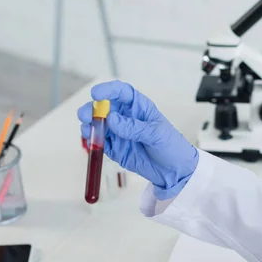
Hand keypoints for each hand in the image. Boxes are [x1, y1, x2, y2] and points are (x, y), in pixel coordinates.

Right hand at [77, 80, 198, 199]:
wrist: (175, 171)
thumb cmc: (172, 147)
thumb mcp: (156, 135)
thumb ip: (133, 127)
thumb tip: (111, 119)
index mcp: (140, 108)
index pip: (122, 93)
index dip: (108, 90)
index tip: (96, 94)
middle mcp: (127, 118)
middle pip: (105, 108)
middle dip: (93, 109)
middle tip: (86, 116)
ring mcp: (120, 133)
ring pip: (99, 124)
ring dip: (90, 125)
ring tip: (87, 130)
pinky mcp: (116, 149)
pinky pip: (100, 143)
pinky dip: (93, 141)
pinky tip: (91, 142)